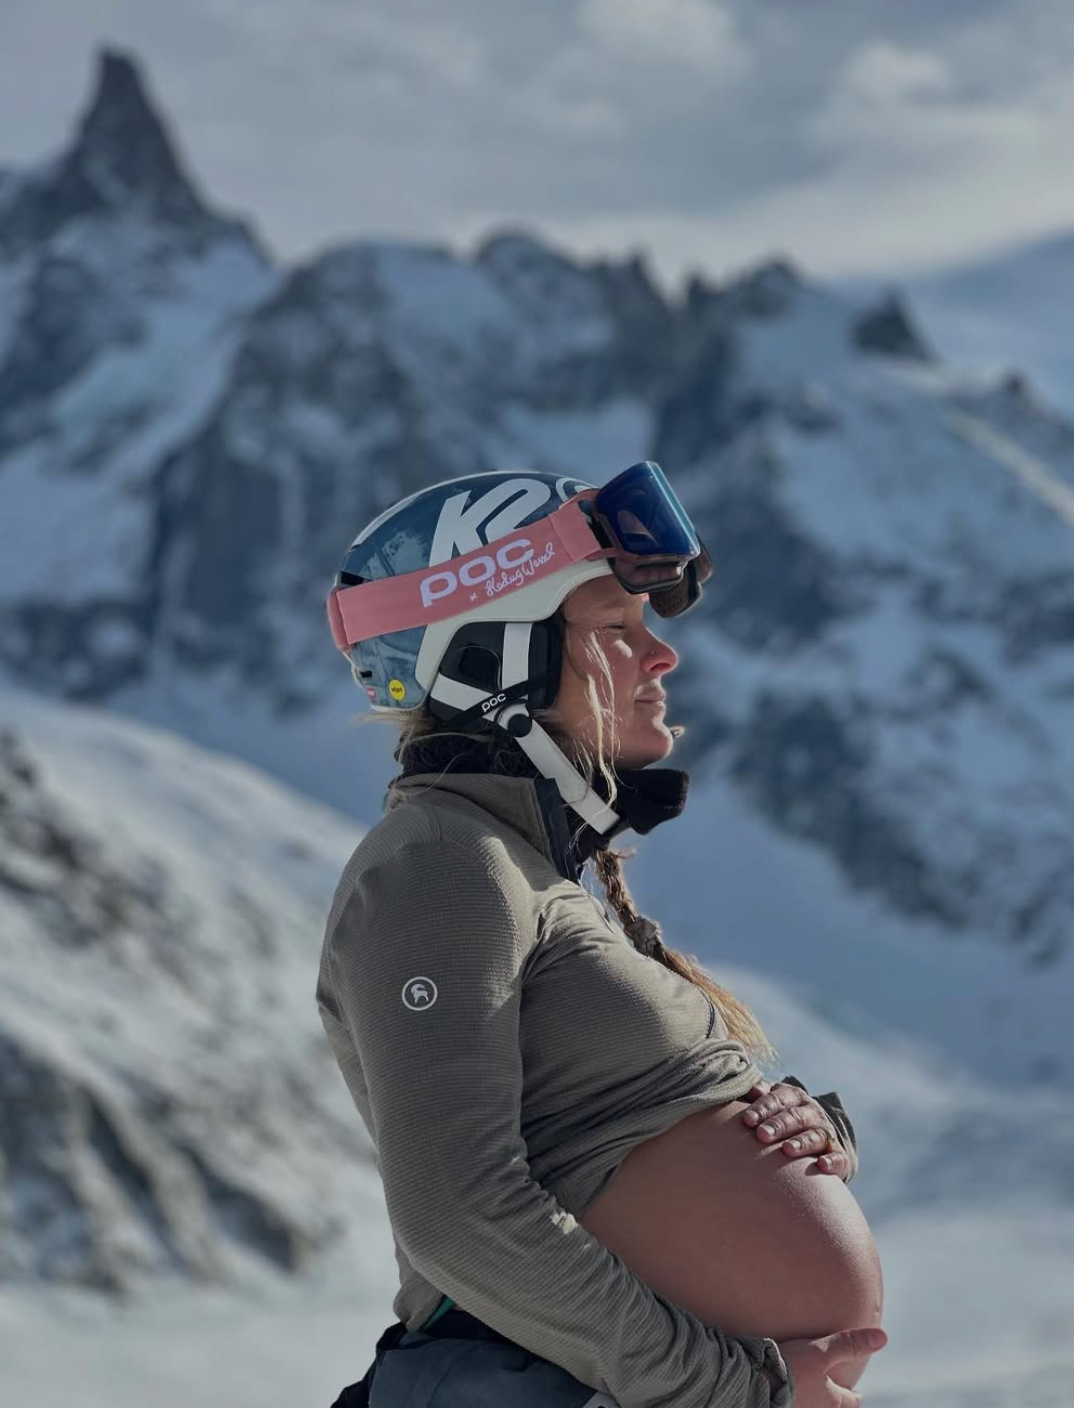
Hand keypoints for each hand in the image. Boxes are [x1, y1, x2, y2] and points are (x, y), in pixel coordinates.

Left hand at [741, 1080, 849, 1177]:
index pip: (778, 1099)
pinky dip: (832, 1161)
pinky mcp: (838, 1155)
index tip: (747, 1120)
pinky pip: (839, 1157)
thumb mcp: (772, 1103)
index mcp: (794, 1097)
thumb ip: (761, 1096)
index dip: (762, 1108)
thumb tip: (752, 1090)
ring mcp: (826, 1133)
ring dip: (802, 1142)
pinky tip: (822, 1165)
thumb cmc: (780, 1118)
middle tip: (762, 1135)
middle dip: (779, 1125)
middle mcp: (813, 1113)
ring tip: (787, 1149)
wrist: (811, 1137)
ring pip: (816, 1136)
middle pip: (796, 1117)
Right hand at [768, 1327, 887, 1406]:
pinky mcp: (780, 1407)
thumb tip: (883, 1337)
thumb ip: (849, 1345)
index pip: (852, 1402)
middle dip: (831, 1397)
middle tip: (830, 1388)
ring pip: (813, 1405)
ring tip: (807, 1387)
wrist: (754, 1384)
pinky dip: (794, 1398)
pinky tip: (785, 1389)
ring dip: (812, 1398)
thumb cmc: (791, 1369)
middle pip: (832, 1406)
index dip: (853, 1396)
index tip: (855, 1393)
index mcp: (834, 1402)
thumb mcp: (821, 1353)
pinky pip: (794, 1403)